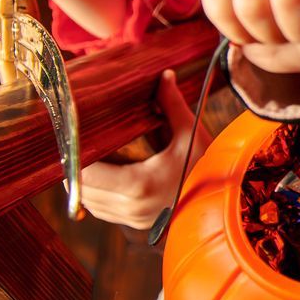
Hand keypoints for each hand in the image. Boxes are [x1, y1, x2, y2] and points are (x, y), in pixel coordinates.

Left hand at [78, 70, 206, 228]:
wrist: (227, 204)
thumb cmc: (210, 168)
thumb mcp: (193, 134)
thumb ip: (172, 105)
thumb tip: (164, 75)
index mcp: (138, 184)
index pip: (85, 173)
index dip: (73, 156)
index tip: (72, 137)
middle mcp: (131, 206)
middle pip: (82, 189)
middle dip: (75, 168)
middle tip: (73, 144)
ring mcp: (133, 219)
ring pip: (89, 202)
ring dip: (84, 183)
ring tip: (85, 158)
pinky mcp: (137, 224)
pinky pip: (102, 210)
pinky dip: (96, 194)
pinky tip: (102, 176)